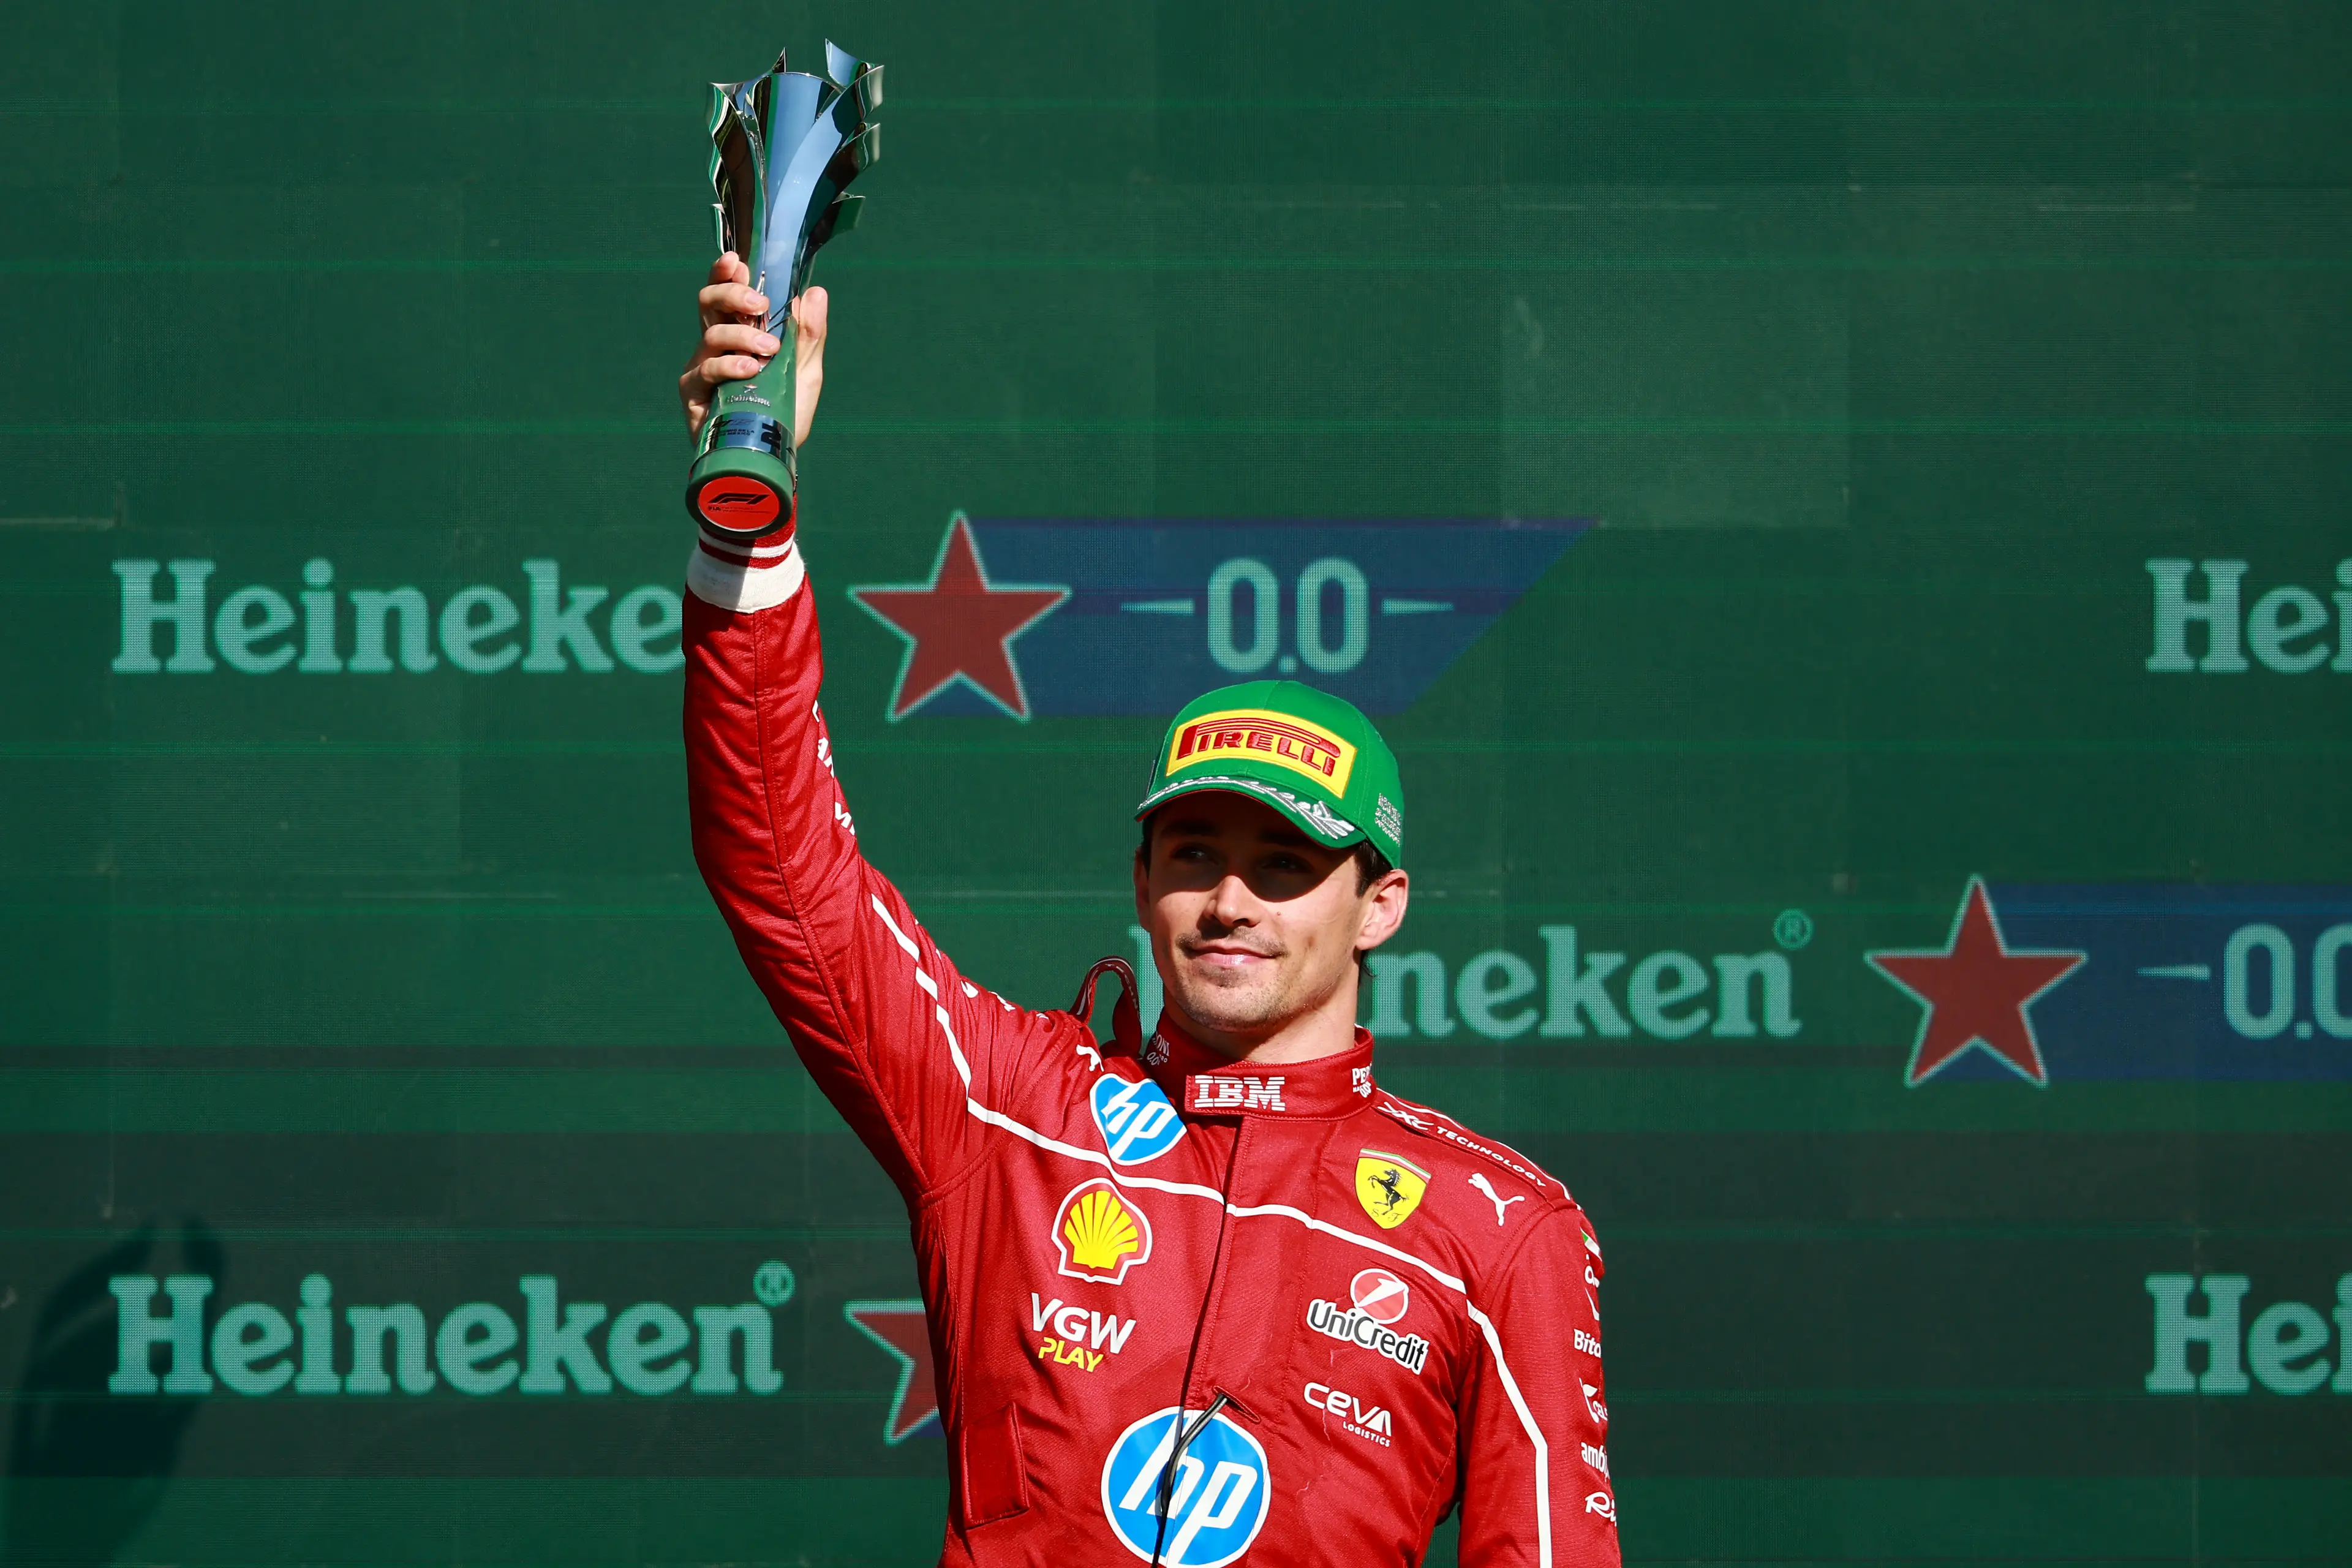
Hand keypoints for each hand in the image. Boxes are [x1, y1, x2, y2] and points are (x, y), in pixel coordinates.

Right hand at [678, 251, 828, 447]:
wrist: (771, 458)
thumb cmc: (784, 413)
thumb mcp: (805, 371)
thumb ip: (809, 334)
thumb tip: (816, 291)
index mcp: (739, 331)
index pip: (727, 293)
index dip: (725, 272)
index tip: (737, 261)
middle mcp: (716, 344)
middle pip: (709, 302)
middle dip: (731, 293)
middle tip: (759, 302)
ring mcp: (702, 367)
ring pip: (711, 333)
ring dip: (742, 335)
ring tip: (769, 350)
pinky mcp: (694, 393)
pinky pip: (706, 369)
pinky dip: (728, 364)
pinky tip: (748, 368)